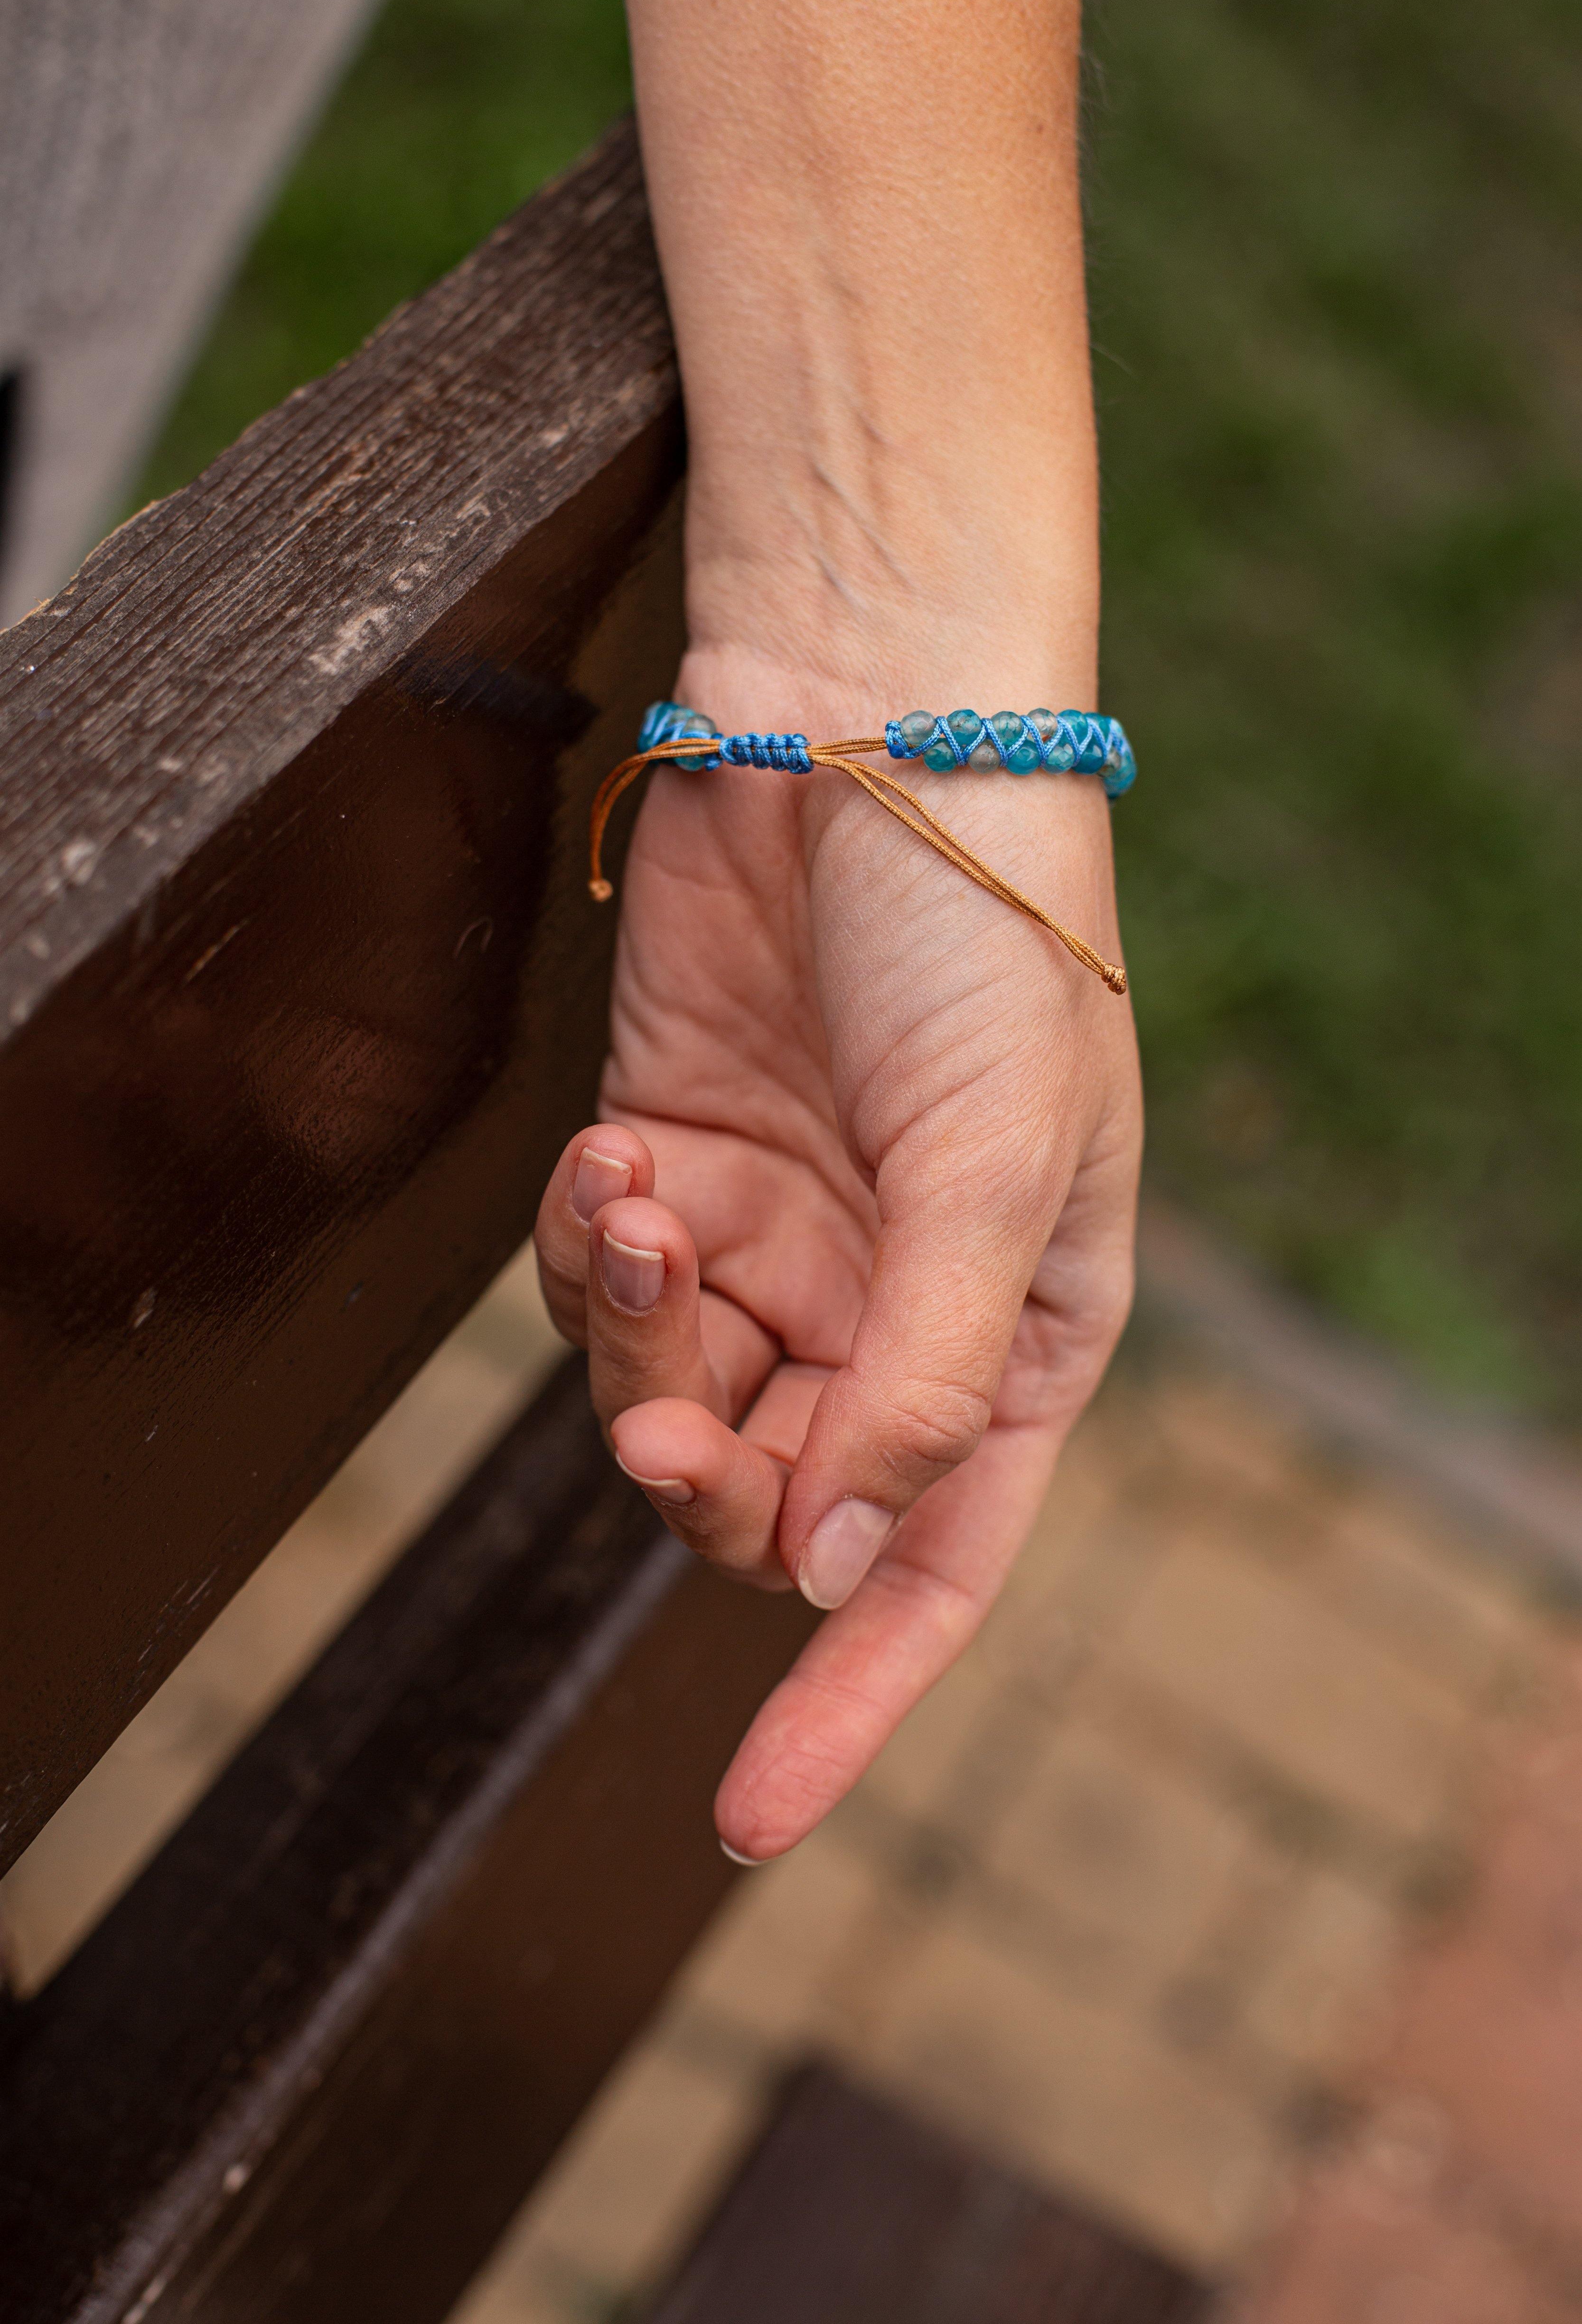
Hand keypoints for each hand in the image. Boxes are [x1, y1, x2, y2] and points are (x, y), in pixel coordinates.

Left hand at [534, 658, 1141, 1859]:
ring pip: (663, 1387)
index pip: (927, 1567)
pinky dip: (586, 1238)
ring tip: (641, 1201)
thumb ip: (922, 1384)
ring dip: (634, 1332)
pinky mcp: (670, 1158)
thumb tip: (843, 1566)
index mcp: (1012, 1337)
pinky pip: (596, 1272)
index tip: (749, 1818)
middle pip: (769, 1491)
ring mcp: (773, 1240)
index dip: (846, 1701)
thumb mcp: (994, 1174)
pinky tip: (616, 1152)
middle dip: (704, 1476)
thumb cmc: (987, 945)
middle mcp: (887, 1312)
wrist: (869, 736)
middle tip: (671, 1421)